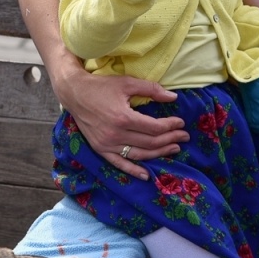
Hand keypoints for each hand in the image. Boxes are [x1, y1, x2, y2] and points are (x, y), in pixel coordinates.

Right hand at [49, 50, 186, 178]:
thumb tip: (173, 97)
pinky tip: (147, 175)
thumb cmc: (101, 86)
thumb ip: (151, 89)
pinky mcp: (100, 149)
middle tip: (184, 136)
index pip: (154, 127)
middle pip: (150, 142)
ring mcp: (107, 144)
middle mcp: (116, 134)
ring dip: (159, 154)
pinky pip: (119, 164)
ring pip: (139, 154)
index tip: (181, 122)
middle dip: (170, 139)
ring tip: (174, 149)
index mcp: (123, 118)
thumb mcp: (127, 82)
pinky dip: (133, 171)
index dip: (170, 126)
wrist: (74, 93)